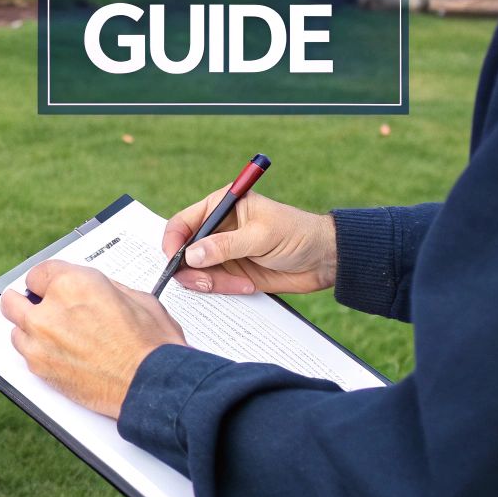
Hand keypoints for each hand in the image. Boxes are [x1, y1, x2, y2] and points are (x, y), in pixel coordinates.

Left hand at [0, 261, 185, 418]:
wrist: (151, 384)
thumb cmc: (149, 345)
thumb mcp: (134, 297)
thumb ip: (102, 287)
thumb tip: (92, 288)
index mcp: (72, 284)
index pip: (38, 272)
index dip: (48, 281)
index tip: (49, 286)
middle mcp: (49, 311)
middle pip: (13, 300)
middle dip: (26, 301)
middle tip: (37, 306)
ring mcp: (40, 341)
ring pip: (16, 328)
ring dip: (30, 329)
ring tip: (51, 335)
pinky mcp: (39, 368)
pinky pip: (25, 354)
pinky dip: (36, 352)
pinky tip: (55, 353)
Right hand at [162, 190, 337, 295]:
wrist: (324, 260)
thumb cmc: (297, 235)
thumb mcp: (261, 236)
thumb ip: (225, 246)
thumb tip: (191, 255)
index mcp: (221, 207)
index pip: (182, 223)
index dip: (173, 242)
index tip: (175, 261)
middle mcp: (217, 229)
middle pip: (185, 252)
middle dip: (192, 269)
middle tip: (207, 282)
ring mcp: (223, 252)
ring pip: (197, 272)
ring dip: (211, 282)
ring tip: (238, 284)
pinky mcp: (231, 272)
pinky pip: (214, 285)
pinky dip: (225, 289)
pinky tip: (247, 286)